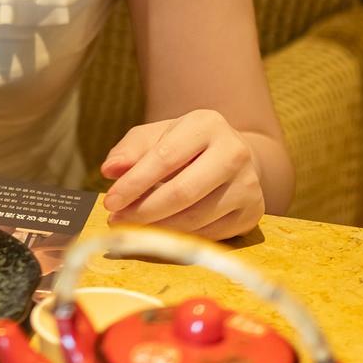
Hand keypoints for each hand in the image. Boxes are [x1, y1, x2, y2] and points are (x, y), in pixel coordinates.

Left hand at [100, 109, 264, 239]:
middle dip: (144, 210)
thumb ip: (130, 150)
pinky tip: (162, 234)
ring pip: (196, 218)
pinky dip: (181, 238)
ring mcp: (248, 184)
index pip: (165, 156)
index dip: (134, 183)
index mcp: (207, 124)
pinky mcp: (252, 213)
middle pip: (183, 192)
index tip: (110, 202)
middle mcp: (234, 152)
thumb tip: (110, 170)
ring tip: (133, 227)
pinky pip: (210, 235)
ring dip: (159, 229)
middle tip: (117, 220)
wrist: (232, 157)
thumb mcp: (156, 136)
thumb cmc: (185, 146)